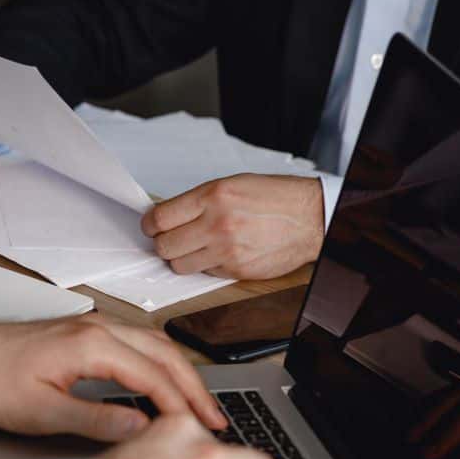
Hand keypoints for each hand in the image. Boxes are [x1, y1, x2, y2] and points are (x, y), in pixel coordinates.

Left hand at [0, 315, 225, 441]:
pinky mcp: (86, 332)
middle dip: (194, 389)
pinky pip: (139, 343)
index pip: (154, 376)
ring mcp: (93, 326)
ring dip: (181, 374)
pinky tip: (166, 383)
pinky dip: (161, 364)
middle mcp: (98, 328)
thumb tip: (140, 428)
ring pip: (155, 345)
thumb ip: (96, 420)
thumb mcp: (43, 413)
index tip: (198, 432)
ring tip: (200, 407)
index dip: (180, 407)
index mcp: (91, 345)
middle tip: (215, 421)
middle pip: (165, 354)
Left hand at [142, 174, 325, 279]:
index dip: (149, 224)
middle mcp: (217, 224)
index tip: (151, 225)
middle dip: (163, 243)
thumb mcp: (232, 185)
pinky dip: (206, 265)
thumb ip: (199, 201)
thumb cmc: (275, 198)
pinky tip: (219, 252)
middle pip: (164, 246)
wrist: (309, 218)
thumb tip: (168, 215)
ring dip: (181, 257)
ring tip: (194, 246)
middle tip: (170, 237)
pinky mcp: (236, 271)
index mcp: (213, 196)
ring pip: (180, 265)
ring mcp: (227, 251)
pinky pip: (205, 273)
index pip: (160, 218)